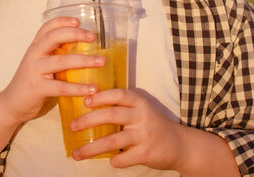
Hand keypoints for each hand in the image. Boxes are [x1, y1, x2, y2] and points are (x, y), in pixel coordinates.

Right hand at [0, 16, 104, 124]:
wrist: (11, 104)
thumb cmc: (32, 83)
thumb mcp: (41, 64)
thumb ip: (56, 56)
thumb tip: (85, 50)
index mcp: (36, 47)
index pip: (47, 27)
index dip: (62, 21)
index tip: (78, 20)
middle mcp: (34, 55)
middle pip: (54, 37)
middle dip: (75, 34)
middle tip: (93, 37)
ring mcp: (34, 71)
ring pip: (60, 61)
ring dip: (83, 60)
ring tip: (101, 62)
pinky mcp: (37, 88)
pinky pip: (60, 87)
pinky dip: (77, 87)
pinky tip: (91, 89)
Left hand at [69, 88, 187, 170]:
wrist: (181, 145)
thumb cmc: (153, 126)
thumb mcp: (142, 110)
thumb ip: (123, 108)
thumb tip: (88, 109)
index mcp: (140, 103)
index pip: (119, 94)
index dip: (100, 96)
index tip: (84, 101)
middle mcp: (143, 116)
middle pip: (111, 115)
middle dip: (87, 121)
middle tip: (72, 126)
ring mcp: (145, 135)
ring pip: (112, 141)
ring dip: (91, 148)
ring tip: (76, 154)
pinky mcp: (147, 153)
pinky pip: (122, 158)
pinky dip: (113, 160)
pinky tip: (110, 160)